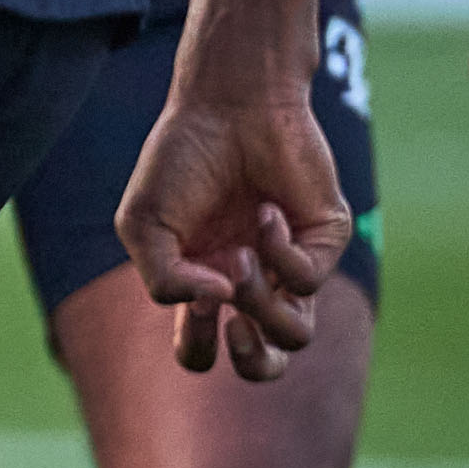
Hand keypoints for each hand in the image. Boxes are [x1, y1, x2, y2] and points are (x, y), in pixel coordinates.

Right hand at [113, 60, 356, 380]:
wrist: (231, 104)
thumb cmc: (180, 159)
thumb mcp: (144, 224)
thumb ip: (164, 280)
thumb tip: (220, 304)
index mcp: (204, 283)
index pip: (202, 350)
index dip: (195, 345)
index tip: (190, 301)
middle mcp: (251, 282)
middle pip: (264, 363)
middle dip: (252, 360)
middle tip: (236, 325)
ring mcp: (290, 263)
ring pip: (295, 334)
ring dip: (261, 306)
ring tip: (242, 257)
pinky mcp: (324, 240)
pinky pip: (308, 279)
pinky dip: (279, 249)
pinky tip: (266, 211)